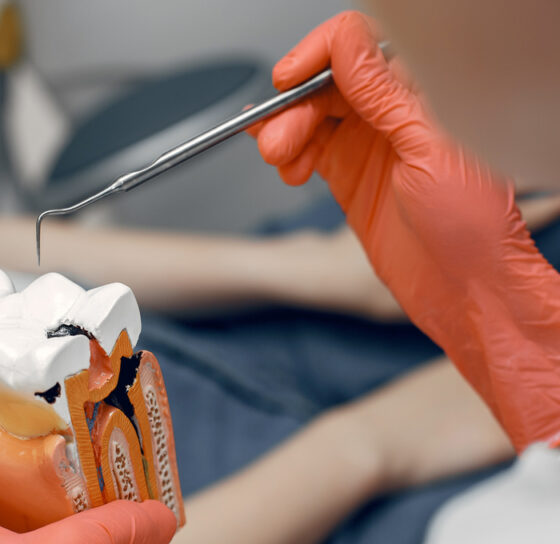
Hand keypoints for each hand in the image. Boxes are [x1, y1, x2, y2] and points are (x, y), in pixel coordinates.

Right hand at [250, 11, 559, 450]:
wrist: (466, 289)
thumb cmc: (473, 227)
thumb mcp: (429, 149)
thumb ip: (384, 95)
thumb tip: (347, 46)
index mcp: (425, 93)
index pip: (360, 46)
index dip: (319, 55)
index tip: (289, 80)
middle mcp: (396, 114)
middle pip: (327, 83)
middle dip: (294, 107)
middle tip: (278, 141)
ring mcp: (372, 145)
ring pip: (313, 116)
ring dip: (286, 133)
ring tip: (281, 161)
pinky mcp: (351, 177)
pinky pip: (310, 150)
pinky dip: (290, 153)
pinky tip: (287, 168)